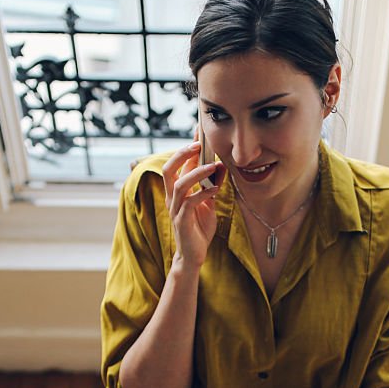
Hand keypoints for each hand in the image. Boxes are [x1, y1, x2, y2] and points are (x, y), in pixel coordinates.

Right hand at [162, 141, 225, 268]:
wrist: (194, 255)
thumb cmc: (199, 228)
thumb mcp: (208, 203)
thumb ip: (212, 185)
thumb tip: (220, 166)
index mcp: (176, 191)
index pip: (178, 165)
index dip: (187, 148)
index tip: (198, 132)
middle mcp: (172, 198)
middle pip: (168, 169)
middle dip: (182, 155)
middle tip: (198, 145)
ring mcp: (175, 209)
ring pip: (179, 185)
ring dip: (196, 173)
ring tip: (213, 166)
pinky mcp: (182, 221)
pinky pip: (190, 202)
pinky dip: (203, 193)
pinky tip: (215, 189)